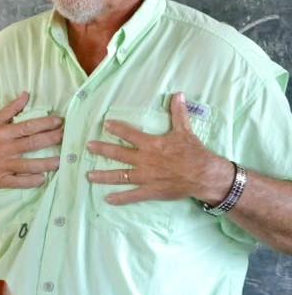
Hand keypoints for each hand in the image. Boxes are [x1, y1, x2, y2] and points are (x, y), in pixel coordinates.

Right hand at [0, 91, 62, 189]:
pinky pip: (20, 182)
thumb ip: (10, 110)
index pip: (29, 127)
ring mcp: (5, 166)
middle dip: (53, 139)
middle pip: (34, 144)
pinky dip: (32, 181)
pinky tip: (43, 178)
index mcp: (4, 133)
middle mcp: (6, 149)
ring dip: (48, 163)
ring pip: (31, 165)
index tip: (60, 121)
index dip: (46, 124)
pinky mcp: (2, 180)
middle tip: (67, 136)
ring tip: (62, 160)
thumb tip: (26, 95)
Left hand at [86, 92, 233, 204]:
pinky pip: (132, 196)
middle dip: (102, 150)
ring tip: (89, 176)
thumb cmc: (194, 152)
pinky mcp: (151, 191)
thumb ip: (179, 113)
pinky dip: (120, 198)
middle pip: (119, 154)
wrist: (205, 175)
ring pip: (120, 176)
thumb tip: (179, 94)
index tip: (106, 124)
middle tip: (88, 147)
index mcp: (151, 144)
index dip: (117, 129)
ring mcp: (146, 177)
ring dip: (104, 176)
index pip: (130, 134)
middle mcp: (145, 160)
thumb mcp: (185, 131)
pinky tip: (107, 200)